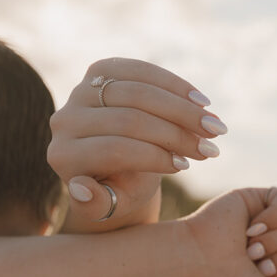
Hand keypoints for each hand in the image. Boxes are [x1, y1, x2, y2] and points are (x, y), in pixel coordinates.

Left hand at [47, 58, 226, 227]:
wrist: (115, 165)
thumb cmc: (118, 192)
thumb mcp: (112, 206)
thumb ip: (95, 205)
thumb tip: (81, 188)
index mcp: (63, 156)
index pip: (114, 150)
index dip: (155, 156)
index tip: (188, 166)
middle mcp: (63, 121)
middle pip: (127, 118)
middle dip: (175, 133)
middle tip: (211, 147)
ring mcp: (80, 91)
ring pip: (137, 90)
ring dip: (182, 108)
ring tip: (214, 127)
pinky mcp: (99, 70)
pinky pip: (141, 70)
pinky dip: (175, 85)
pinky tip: (202, 102)